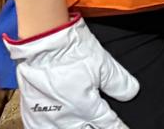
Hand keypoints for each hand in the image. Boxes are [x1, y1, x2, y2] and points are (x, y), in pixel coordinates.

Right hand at [4, 14, 138, 128]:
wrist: (42, 44)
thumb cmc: (72, 52)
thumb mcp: (103, 64)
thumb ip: (119, 82)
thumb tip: (132, 93)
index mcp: (87, 108)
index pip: (108, 124)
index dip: (118, 127)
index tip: (124, 128)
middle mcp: (67, 118)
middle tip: (102, 125)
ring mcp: (47, 117)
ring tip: (81, 126)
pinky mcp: (31, 112)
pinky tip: (54, 127)